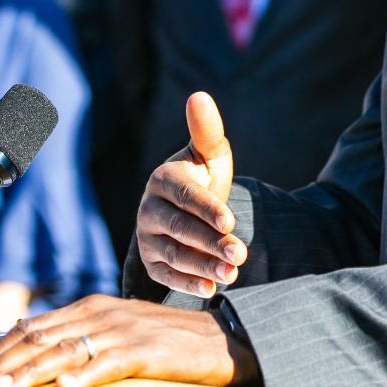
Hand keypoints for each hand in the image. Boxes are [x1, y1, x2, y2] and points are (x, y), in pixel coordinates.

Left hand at [0, 295, 256, 386]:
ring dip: (31, 373)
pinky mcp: (149, 349)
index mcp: (92, 307)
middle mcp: (104, 314)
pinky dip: (88, 375)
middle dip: (1, 365)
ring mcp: (126, 330)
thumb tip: (28, 340)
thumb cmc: (164, 339)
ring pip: (68, 351)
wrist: (219, 338)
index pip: (32, 328)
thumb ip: (76, 332)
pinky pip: (112, 363)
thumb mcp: (115, 329)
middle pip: (41, 338)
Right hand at [137, 92, 246, 295]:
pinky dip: (187, 284)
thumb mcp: (209, 153)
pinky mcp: (149, 262)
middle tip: (240, 254)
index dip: (207, 209)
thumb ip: (207, 129)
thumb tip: (199, 96)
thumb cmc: (203, 175)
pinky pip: (165, 276)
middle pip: (180, 229)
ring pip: (173, 254)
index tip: (230, 221)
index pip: (185, 196)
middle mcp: (148, 208)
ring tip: (232, 274)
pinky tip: (210, 290)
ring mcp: (146, 237)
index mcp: (162, 178)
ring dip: (203, 267)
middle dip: (211, 242)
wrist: (189, 207)